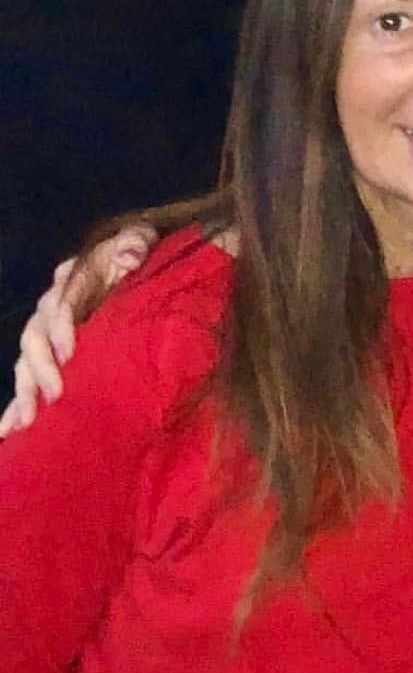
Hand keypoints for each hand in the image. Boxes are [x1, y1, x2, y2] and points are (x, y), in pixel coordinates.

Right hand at [3, 226, 156, 436]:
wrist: (140, 268)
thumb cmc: (140, 254)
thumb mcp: (141, 241)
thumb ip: (135, 243)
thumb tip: (128, 257)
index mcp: (72, 278)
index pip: (60, 303)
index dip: (61, 326)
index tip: (70, 352)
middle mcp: (53, 305)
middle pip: (35, 336)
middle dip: (42, 367)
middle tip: (56, 393)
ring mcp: (48, 332)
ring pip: (26, 362)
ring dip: (25, 391)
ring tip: (27, 420)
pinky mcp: (52, 355)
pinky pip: (29, 379)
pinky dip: (17, 404)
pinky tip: (8, 430)